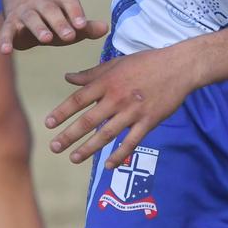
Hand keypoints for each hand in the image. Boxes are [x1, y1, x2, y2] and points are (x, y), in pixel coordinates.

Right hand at [0, 0, 107, 52]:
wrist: (22, 3)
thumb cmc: (53, 19)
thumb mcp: (69, 22)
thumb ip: (85, 27)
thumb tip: (105, 28)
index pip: (68, 0)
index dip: (76, 12)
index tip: (82, 25)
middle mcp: (40, 3)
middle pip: (50, 9)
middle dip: (60, 22)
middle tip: (70, 35)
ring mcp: (24, 12)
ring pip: (30, 17)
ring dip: (38, 27)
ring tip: (46, 39)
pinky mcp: (10, 24)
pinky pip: (6, 31)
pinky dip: (4, 40)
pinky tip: (6, 51)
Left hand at [44, 48, 193, 169]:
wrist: (179, 67)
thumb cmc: (146, 62)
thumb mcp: (116, 63)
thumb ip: (91, 73)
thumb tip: (67, 77)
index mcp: (108, 82)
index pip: (79, 99)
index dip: (62, 112)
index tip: (49, 123)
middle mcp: (117, 98)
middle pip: (88, 120)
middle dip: (69, 135)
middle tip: (54, 147)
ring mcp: (133, 111)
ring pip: (107, 134)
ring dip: (89, 148)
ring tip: (74, 158)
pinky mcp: (148, 121)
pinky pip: (131, 141)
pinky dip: (119, 154)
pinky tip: (108, 165)